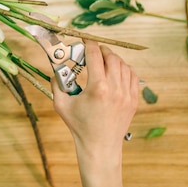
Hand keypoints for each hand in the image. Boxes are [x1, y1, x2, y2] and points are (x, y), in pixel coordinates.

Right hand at [52, 40, 138, 186]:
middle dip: (102, 50)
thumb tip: (54, 67)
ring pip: (124, 65)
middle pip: (111, 57)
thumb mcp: (61, 104)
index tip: (85, 40)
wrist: (99, 146)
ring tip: (104, 60)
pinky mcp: (133, 100)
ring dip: (113, 59)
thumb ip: (56, 83)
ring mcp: (127, 95)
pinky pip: (133, 76)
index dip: (89, 43)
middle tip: (93, 50)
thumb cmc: (79, 126)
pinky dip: (125, 69)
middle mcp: (115, 89)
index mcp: (97, 88)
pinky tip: (117, 70)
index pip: (95, 55)